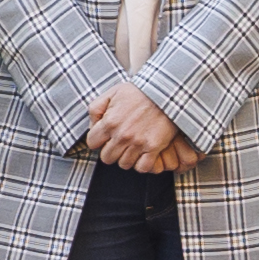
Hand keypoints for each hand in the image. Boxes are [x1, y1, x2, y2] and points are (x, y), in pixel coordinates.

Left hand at [85, 84, 199, 174]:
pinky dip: (142, 164)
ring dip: (127, 157)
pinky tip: (143, 154)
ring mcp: (138, 143)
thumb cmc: (139, 91)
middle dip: (111, 151)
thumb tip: (92, 127)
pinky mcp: (154, 147)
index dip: (98, 140)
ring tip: (133, 147)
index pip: (92, 143)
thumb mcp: (112, 93)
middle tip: (120, 142)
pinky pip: (142, 167)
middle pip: (107, 158)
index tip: (106, 136)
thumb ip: (96, 109)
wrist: (167, 91)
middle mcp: (122, 135)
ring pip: (124, 164)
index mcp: (110, 122)